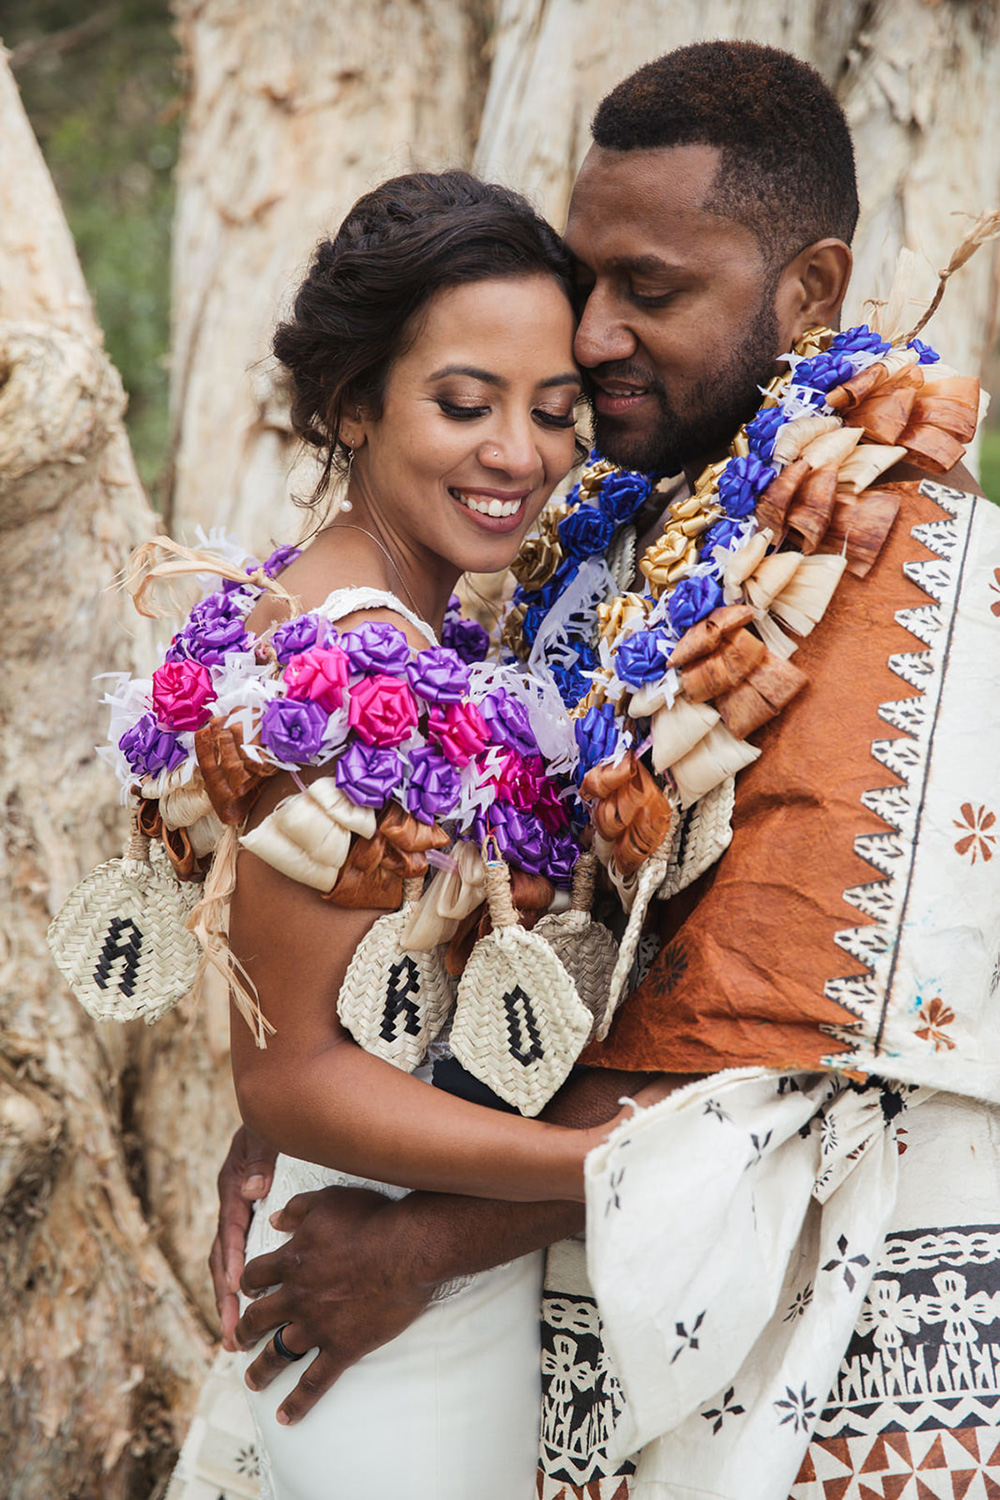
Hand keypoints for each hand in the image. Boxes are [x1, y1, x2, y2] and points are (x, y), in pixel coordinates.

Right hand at [209, 1126, 277, 1349]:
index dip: (232, 1263)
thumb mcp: (264, 1135)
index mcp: (232, 1187)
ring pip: (230, 1262)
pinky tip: (254, 1307)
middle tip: (232, 1338)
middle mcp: (232, 1204)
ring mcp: (241, 1212)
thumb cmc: (273, 1122)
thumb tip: (254, 1190)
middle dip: (225, 1299)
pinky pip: (246, 1255)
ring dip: (231, 1299)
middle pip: (223, 1259)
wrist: (281, 1106)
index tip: (235, 1293)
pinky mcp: (253, 1217)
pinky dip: (246, 1282)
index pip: (229, 1232)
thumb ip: (260, 1159)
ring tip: (235, 1338)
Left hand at [236, 1186, 432, 1424]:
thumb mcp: (330, 1201)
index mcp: (291, 1261)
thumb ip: (298, 1210)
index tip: (246, 1291)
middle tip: (238, 1341)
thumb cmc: (372, 1219)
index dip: (247, 1284)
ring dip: (261, 1369)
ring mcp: (317, 1326)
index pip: (255, 1276)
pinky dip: (298, 1402)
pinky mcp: (342, 1348)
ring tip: (252, 1381)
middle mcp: (297, 1297)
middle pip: (258, 1319)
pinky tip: (285, 1416)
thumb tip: (275, 1218)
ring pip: (278, 1353)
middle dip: (245, 1331)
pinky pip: (314, 1382)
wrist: (407, 1250)